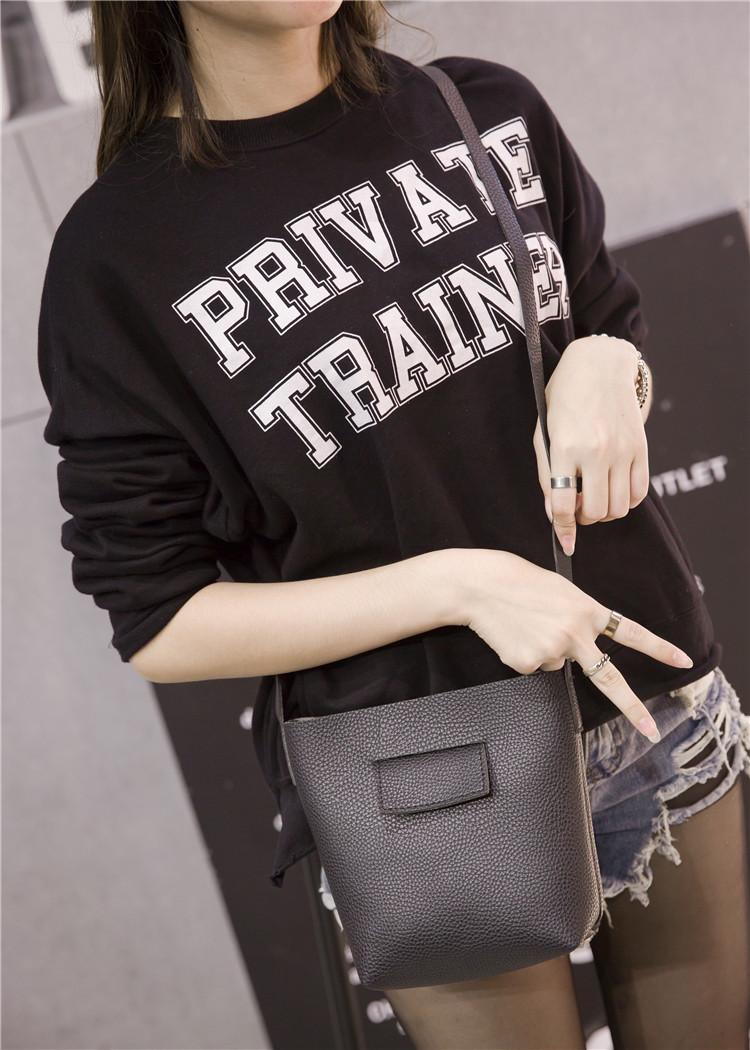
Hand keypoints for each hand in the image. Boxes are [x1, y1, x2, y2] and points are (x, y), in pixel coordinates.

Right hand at [449, 548, 692, 739]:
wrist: (482, 585)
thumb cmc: (520, 582)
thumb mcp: (560, 591)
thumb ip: (577, 619)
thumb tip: (572, 654)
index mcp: (588, 610)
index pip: (631, 633)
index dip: (659, 648)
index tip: (684, 660)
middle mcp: (576, 633)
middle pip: (609, 678)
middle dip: (632, 709)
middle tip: (650, 731)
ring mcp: (553, 650)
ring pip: (558, 664)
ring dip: (545, 650)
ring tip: (526, 625)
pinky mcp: (529, 662)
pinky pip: (534, 667)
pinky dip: (524, 654)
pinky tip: (514, 634)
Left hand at [533, 336, 649, 555]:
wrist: (598, 366)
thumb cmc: (563, 401)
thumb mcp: (544, 434)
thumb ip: (545, 475)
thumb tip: (554, 515)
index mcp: (564, 447)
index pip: (564, 504)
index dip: (562, 529)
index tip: (564, 542)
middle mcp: (596, 450)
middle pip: (595, 511)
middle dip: (584, 519)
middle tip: (577, 508)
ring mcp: (622, 450)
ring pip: (619, 507)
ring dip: (605, 512)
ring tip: (594, 498)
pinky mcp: (641, 448)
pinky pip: (639, 492)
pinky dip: (626, 501)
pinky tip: (613, 490)